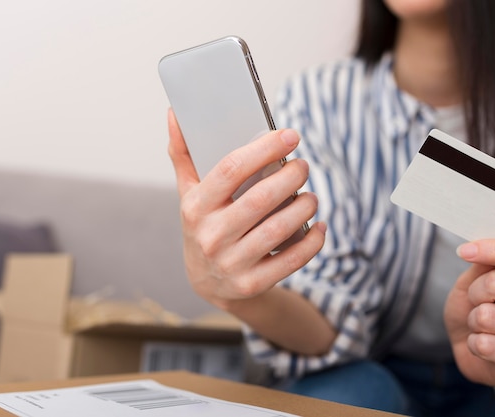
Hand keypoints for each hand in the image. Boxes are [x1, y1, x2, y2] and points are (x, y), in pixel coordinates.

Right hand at [166, 109, 325, 310]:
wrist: (207, 282)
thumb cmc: (203, 226)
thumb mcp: (188, 193)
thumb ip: (183, 154)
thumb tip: (175, 113)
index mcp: (195, 207)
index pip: (230, 169)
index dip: (264, 149)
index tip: (290, 135)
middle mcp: (211, 236)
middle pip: (260, 198)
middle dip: (291, 176)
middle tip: (303, 166)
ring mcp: (231, 263)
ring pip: (279, 228)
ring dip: (304, 206)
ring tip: (311, 196)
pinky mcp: (252, 283)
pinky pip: (292, 260)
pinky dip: (313, 241)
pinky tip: (319, 226)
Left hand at [444, 238, 494, 388]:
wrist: (473, 350)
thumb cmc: (473, 309)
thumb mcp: (470, 282)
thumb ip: (479, 265)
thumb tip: (475, 247)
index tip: (464, 251)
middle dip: (474, 292)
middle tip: (476, 302)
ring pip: (487, 316)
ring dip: (473, 321)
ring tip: (480, 325)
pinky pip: (485, 345)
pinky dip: (473, 343)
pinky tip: (483, 344)